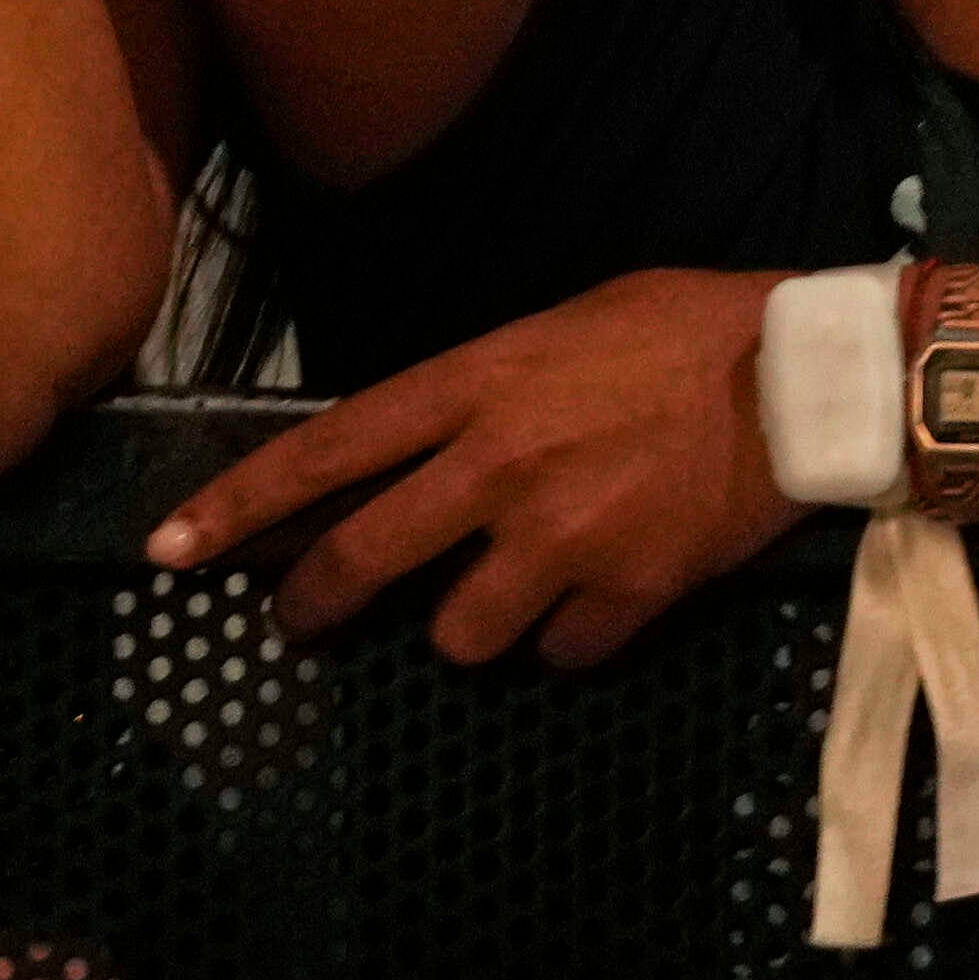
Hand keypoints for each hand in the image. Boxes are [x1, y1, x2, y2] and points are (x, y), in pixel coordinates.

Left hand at [143, 265, 792, 669]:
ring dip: (468, 627)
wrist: (810, 377)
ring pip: (458, 635)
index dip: (238, 506)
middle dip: (314, 603)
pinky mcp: (625, 594)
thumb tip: (432, 446)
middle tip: (302, 619)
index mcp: (481, 384)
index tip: (167, 549)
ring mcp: (561, 538)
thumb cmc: (688, 329)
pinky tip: (595, 603)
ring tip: (508, 596)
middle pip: (365, 560)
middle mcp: (501, 467)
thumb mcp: (566, 326)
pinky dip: (566, 639)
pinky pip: (559, 653)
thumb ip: (487, 387)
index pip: (329, 450)